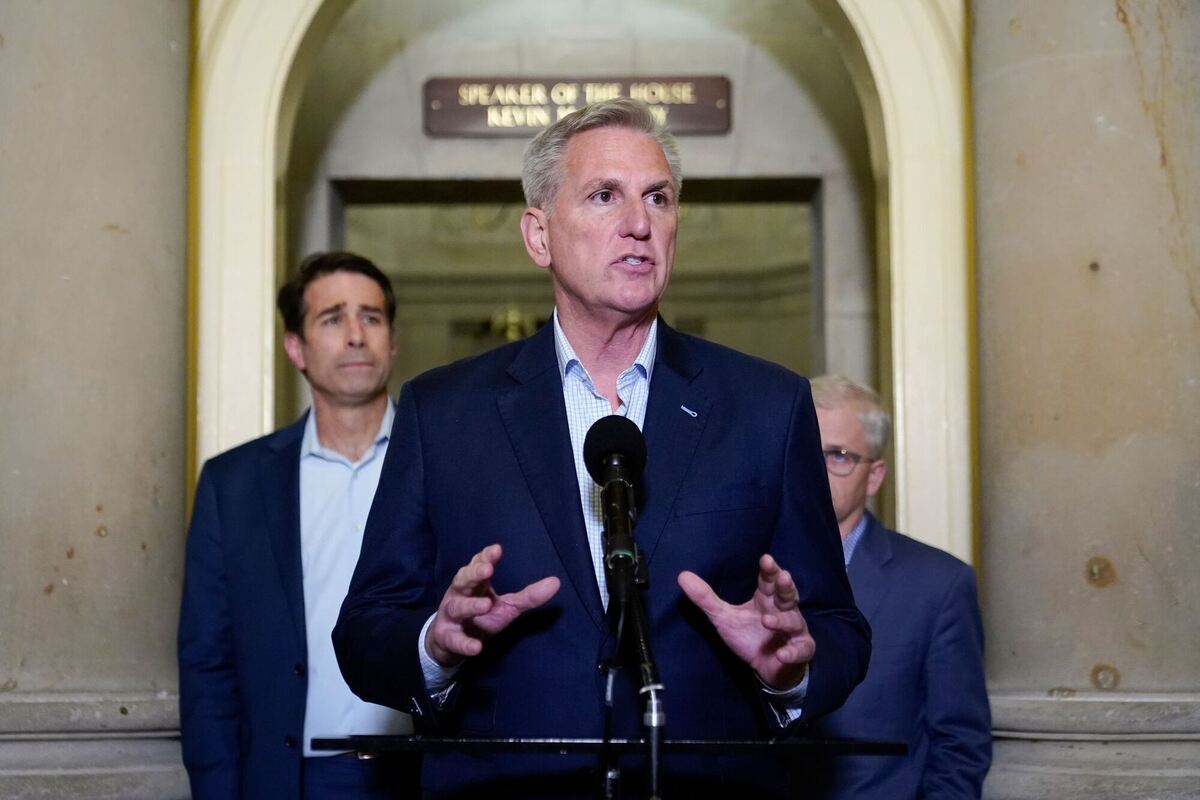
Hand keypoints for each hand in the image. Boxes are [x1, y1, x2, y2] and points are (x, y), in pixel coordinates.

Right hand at [425, 544, 559, 666]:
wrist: (451, 642)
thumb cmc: (481, 617)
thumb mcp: (507, 606)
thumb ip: (529, 596)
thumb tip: (556, 582)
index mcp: (475, 584)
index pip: (478, 565)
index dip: (485, 557)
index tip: (497, 550)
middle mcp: (460, 595)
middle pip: (463, 580)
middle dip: (473, 573)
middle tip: (487, 569)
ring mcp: (451, 616)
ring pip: (457, 607)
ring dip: (470, 606)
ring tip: (486, 605)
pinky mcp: (447, 637)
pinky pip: (454, 640)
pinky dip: (464, 643)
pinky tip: (476, 647)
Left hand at [678, 554, 814, 689]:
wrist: (767, 668)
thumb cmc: (748, 636)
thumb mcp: (724, 617)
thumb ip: (706, 598)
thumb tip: (682, 575)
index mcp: (766, 598)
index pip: (769, 580)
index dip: (769, 570)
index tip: (766, 559)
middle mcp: (783, 610)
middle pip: (787, 594)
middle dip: (785, 586)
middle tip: (782, 576)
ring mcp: (794, 630)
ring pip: (793, 621)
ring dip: (782, 620)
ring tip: (767, 620)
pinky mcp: (799, 650)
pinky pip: (800, 649)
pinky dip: (792, 651)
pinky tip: (782, 654)